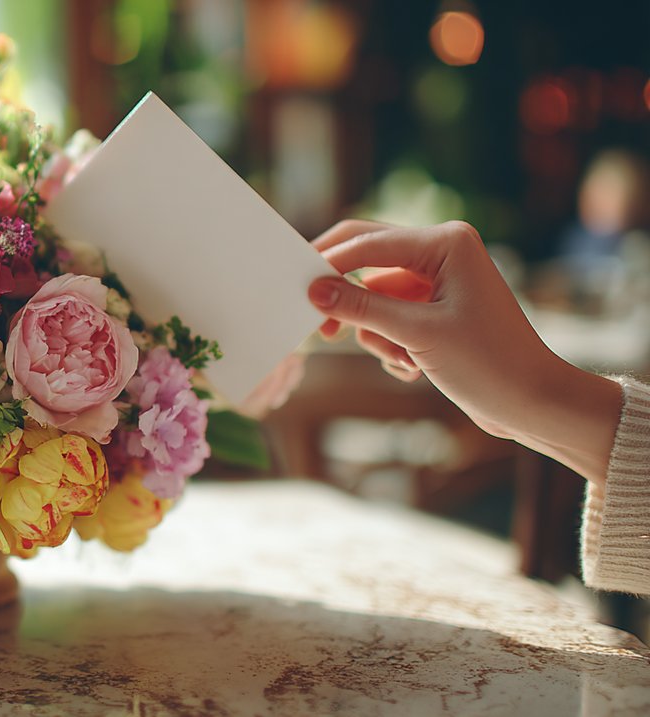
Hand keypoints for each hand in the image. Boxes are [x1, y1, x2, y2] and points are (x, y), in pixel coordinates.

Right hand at [306, 220, 620, 483]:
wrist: (531, 402)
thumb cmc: (488, 363)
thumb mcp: (417, 334)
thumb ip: (361, 308)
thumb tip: (314, 291)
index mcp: (446, 242)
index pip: (369, 241)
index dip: (329, 264)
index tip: (296, 287)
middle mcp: (441, 252)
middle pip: (366, 260)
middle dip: (347, 297)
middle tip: (319, 325)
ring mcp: (436, 280)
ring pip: (373, 297)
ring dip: (378, 334)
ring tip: (405, 360)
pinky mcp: (433, 308)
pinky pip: (388, 317)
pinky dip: (391, 344)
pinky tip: (414, 367)